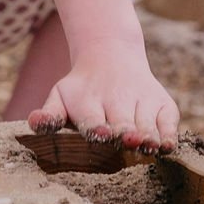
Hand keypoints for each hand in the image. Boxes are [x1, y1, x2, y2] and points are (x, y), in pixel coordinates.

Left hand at [26, 40, 178, 153]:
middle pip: (122, 122)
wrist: (111, 57)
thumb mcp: (60, 96)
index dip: (96, 126)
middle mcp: (117, 99)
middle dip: (124, 132)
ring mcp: (142, 100)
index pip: (92, 118)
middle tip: (128, 141)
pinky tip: (166, 145)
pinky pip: (168, 120)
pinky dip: (168, 132)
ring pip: (146, 123)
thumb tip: (35, 123)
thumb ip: (50, 115)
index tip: (101, 133)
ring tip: (148, 145)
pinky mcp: (162, 103)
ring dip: (148, 135)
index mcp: (88, 101)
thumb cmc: (81, 89)